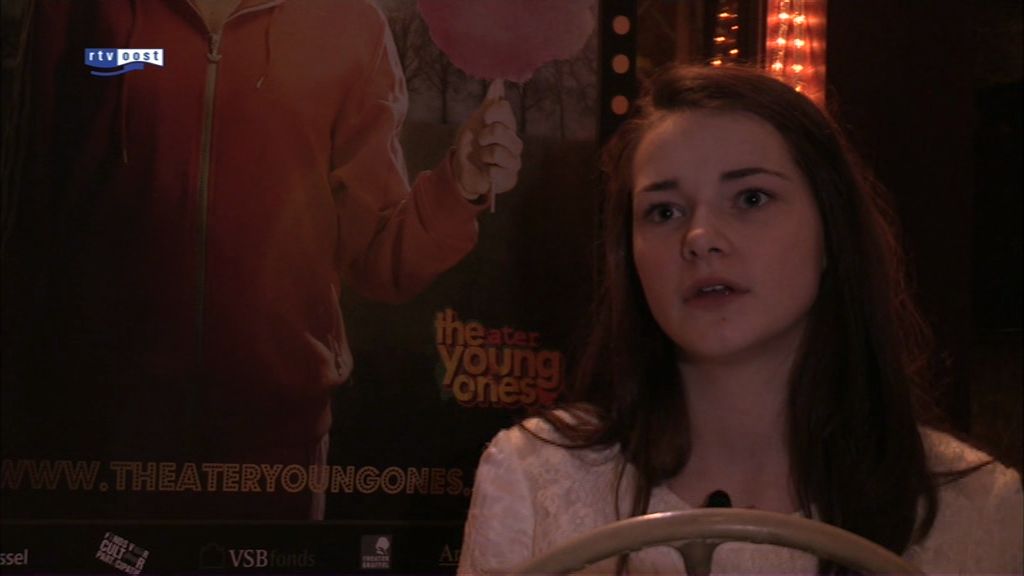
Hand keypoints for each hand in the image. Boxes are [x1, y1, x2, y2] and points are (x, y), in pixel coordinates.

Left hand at [454, 79, 522, 201]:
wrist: (462, 171)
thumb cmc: (471, 144)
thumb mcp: (476, 121)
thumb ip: (489, 103)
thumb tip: (498, 80)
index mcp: (507, 126)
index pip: (505, 110)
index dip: (493, 112)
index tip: (484, 118)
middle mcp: (514, 142)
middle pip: (501, 130)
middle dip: (484, 136)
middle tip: (480, 142)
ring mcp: (514, 161)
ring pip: (498, 152)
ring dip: (484, 155)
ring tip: (483, 158)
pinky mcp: (510, 178)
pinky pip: (497, 171)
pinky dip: (487, 171)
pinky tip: (487, 172)